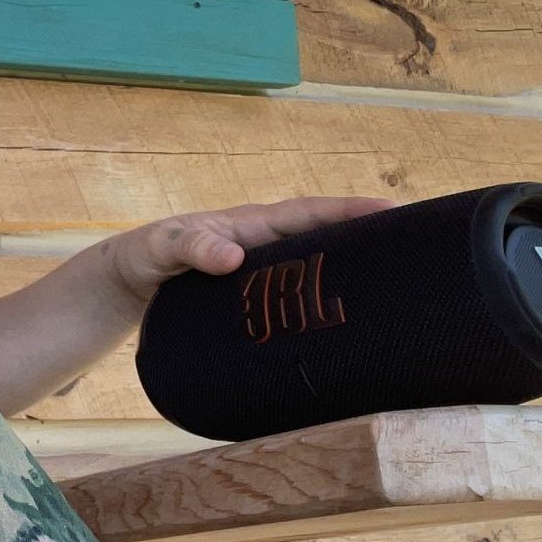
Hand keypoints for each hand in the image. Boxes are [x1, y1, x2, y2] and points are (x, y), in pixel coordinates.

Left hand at [106, 196, 397, 302]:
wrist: (127, 282)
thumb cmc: (145, 254)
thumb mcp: (161, 246)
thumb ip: (190, 246)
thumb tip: (234, 256)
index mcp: (251, 225)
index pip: (309, 213)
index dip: (349, 211)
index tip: (391, 209)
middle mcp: (263, 247)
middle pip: (324, 241)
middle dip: (366, 243)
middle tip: (414, 254)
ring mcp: (261, 276)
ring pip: (314, 273)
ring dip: (348, 278)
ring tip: (393, 293)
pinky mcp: (254, 303)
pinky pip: (294, 301)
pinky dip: (318, 308)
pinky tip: (340, 332)